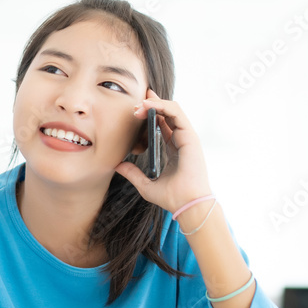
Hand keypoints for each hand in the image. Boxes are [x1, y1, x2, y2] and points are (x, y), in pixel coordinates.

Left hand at [114, 90, 211, 214]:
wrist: (186, 204)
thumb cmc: (171, 198)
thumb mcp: (145, 184)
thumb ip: (132, 173)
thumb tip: (117, 165)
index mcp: (174, 150)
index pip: (164, 124)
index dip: (152, 113)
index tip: (137, 109)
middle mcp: (182, 140)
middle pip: (168, 113)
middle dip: (152, 104)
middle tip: (135, 103)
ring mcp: (187, 137)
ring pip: (172, 109)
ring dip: (154, 103)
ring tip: (139, 105)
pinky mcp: (190, 135)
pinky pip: (176, 112)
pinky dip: (162, 105)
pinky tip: (149, 106)